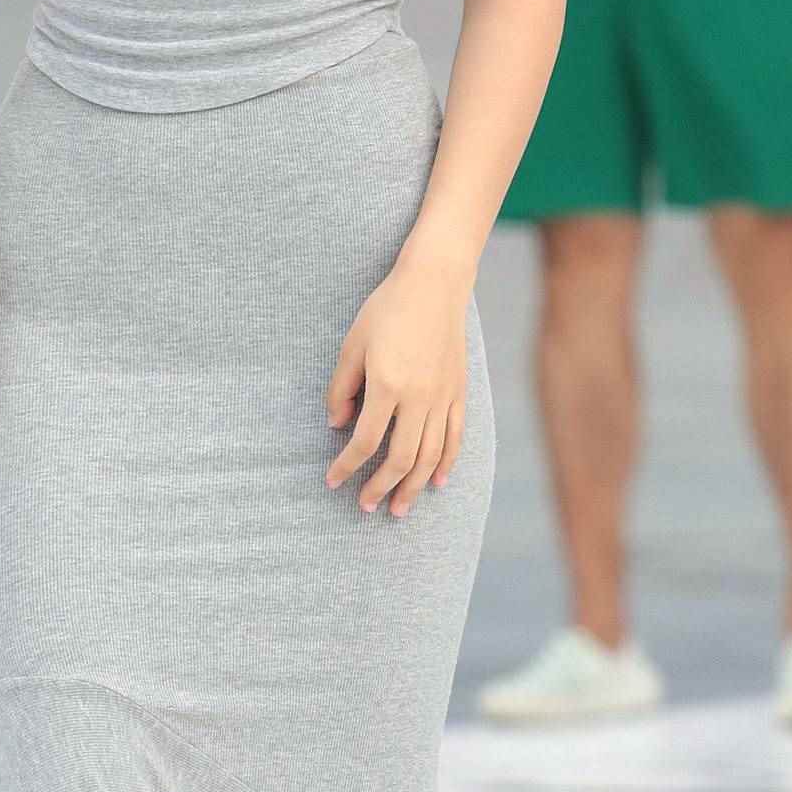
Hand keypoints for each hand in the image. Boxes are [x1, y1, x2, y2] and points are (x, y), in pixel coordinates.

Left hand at [324, 259, 472, 516]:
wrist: (435, 283)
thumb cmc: (386, 309)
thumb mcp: (352, 344)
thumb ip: (341, 388)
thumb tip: (337, 426)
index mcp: (387, 385)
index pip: (365, 441)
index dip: (346, 466)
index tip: (332, 480)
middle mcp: (419, 397)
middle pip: (400, 459)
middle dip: (381, 487)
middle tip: (365, 506)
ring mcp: (443, 397)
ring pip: (430, 456)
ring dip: (413, 487)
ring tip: (399, 508)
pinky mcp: (459, 392)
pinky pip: (455, 438)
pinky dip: (446, 464)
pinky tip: (437, 483)